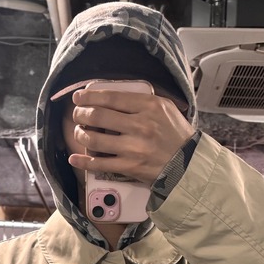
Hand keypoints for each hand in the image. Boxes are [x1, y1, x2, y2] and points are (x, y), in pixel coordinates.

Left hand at [67, 88, 195, 184]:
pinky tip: (75, 158)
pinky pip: (100, 163)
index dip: (90, 96)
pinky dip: (84, 161)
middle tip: (77, 114)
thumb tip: (115, 97)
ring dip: (81, 134)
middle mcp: (139, 126)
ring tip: (79, 132)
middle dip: (81, 114)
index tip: (79, 97)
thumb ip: (142, 101)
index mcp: (148, 107)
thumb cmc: (177, 135)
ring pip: (95, 138)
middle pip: (98, 116)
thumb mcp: (165, 108)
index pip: (111, 98)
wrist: (188, 164)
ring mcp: (133, 148)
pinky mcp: (130, 167)